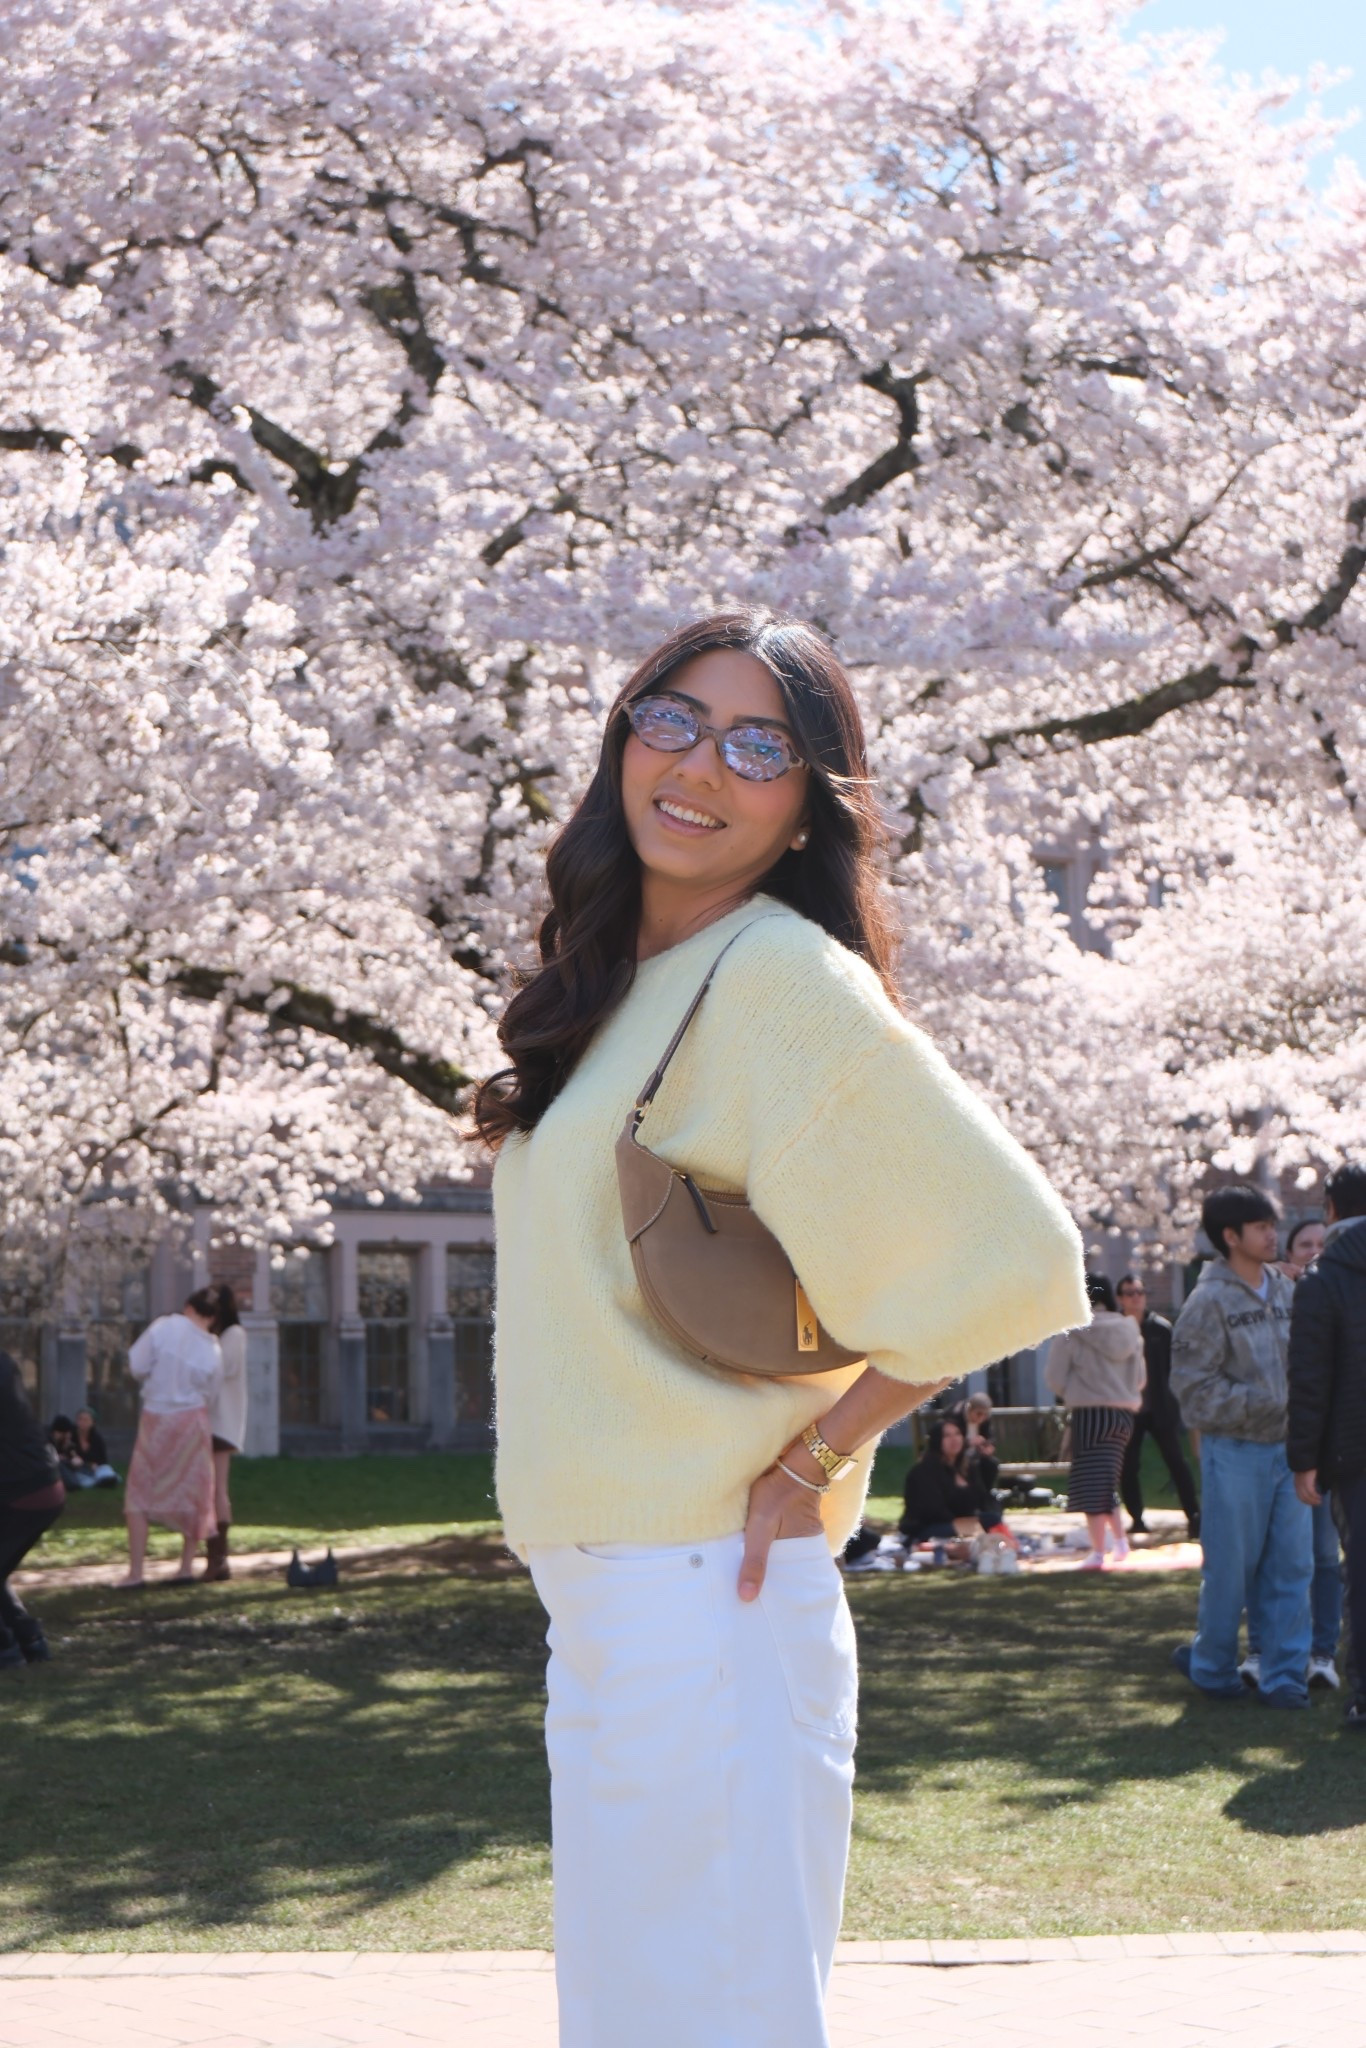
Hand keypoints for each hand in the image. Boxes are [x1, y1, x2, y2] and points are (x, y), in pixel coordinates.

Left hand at [739, 1451, 825, 1601]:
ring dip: (766, 1567)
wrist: (793, 1462)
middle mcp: (806, 1548)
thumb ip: (754, 1560)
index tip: (753, 1611)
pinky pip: (779, 1545)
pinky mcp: (792, 1525)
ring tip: (742, 1583)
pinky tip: (749, 1557)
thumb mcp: (761, 1527)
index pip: (787, 1586)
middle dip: (768, 1587)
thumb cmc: (777, 1493)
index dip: (771, 1598)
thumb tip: (746, 1597)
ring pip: (780, 1558)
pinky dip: (767, 1552)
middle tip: (743, 1601)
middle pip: (783, 1574)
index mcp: (803, 1554)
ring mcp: (801, 1535)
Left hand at [1293, 1468, 1321, 1507]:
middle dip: (1311, 1502)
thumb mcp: (1307, 1476)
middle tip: (1318, 1503)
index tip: (1313, 1503)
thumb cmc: (1309, 1466)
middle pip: (1302, 1497)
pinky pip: (1311, 1492)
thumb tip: (1314, 1491)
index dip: (1307, 1501)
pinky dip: (1315, 1496)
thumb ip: (1308, 1483)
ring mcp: (1301, 1482)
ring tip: (1320, 1501)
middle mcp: (1298, 1484)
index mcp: (1297, 1483)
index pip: (1300, 1496)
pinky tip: (1320, 1496)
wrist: (1308, 1457)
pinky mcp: (1306, 1481)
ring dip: (1314, 1500)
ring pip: (1306, 1496)